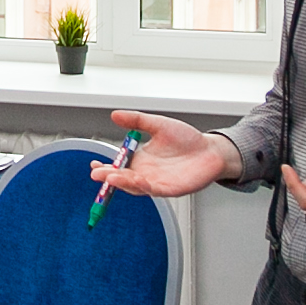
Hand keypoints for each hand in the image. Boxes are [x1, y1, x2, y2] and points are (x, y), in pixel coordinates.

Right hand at [97, 112, 234, 200]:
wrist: (211, 150)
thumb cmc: (187, 140)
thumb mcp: (158, 125)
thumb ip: (137, 121)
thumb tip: (115, 115)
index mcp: (141, 159)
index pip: (117, 166)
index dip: (105, 167)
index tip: (94, 164)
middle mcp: (146, 173)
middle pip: (122, 179)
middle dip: (108, 177)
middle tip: (97, 174)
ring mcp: (156, 182)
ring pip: (134, 186)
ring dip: (122, 183)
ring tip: (111, 177)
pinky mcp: (170, 189)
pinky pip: (153, 189)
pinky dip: (142, 186)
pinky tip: (135, 179)